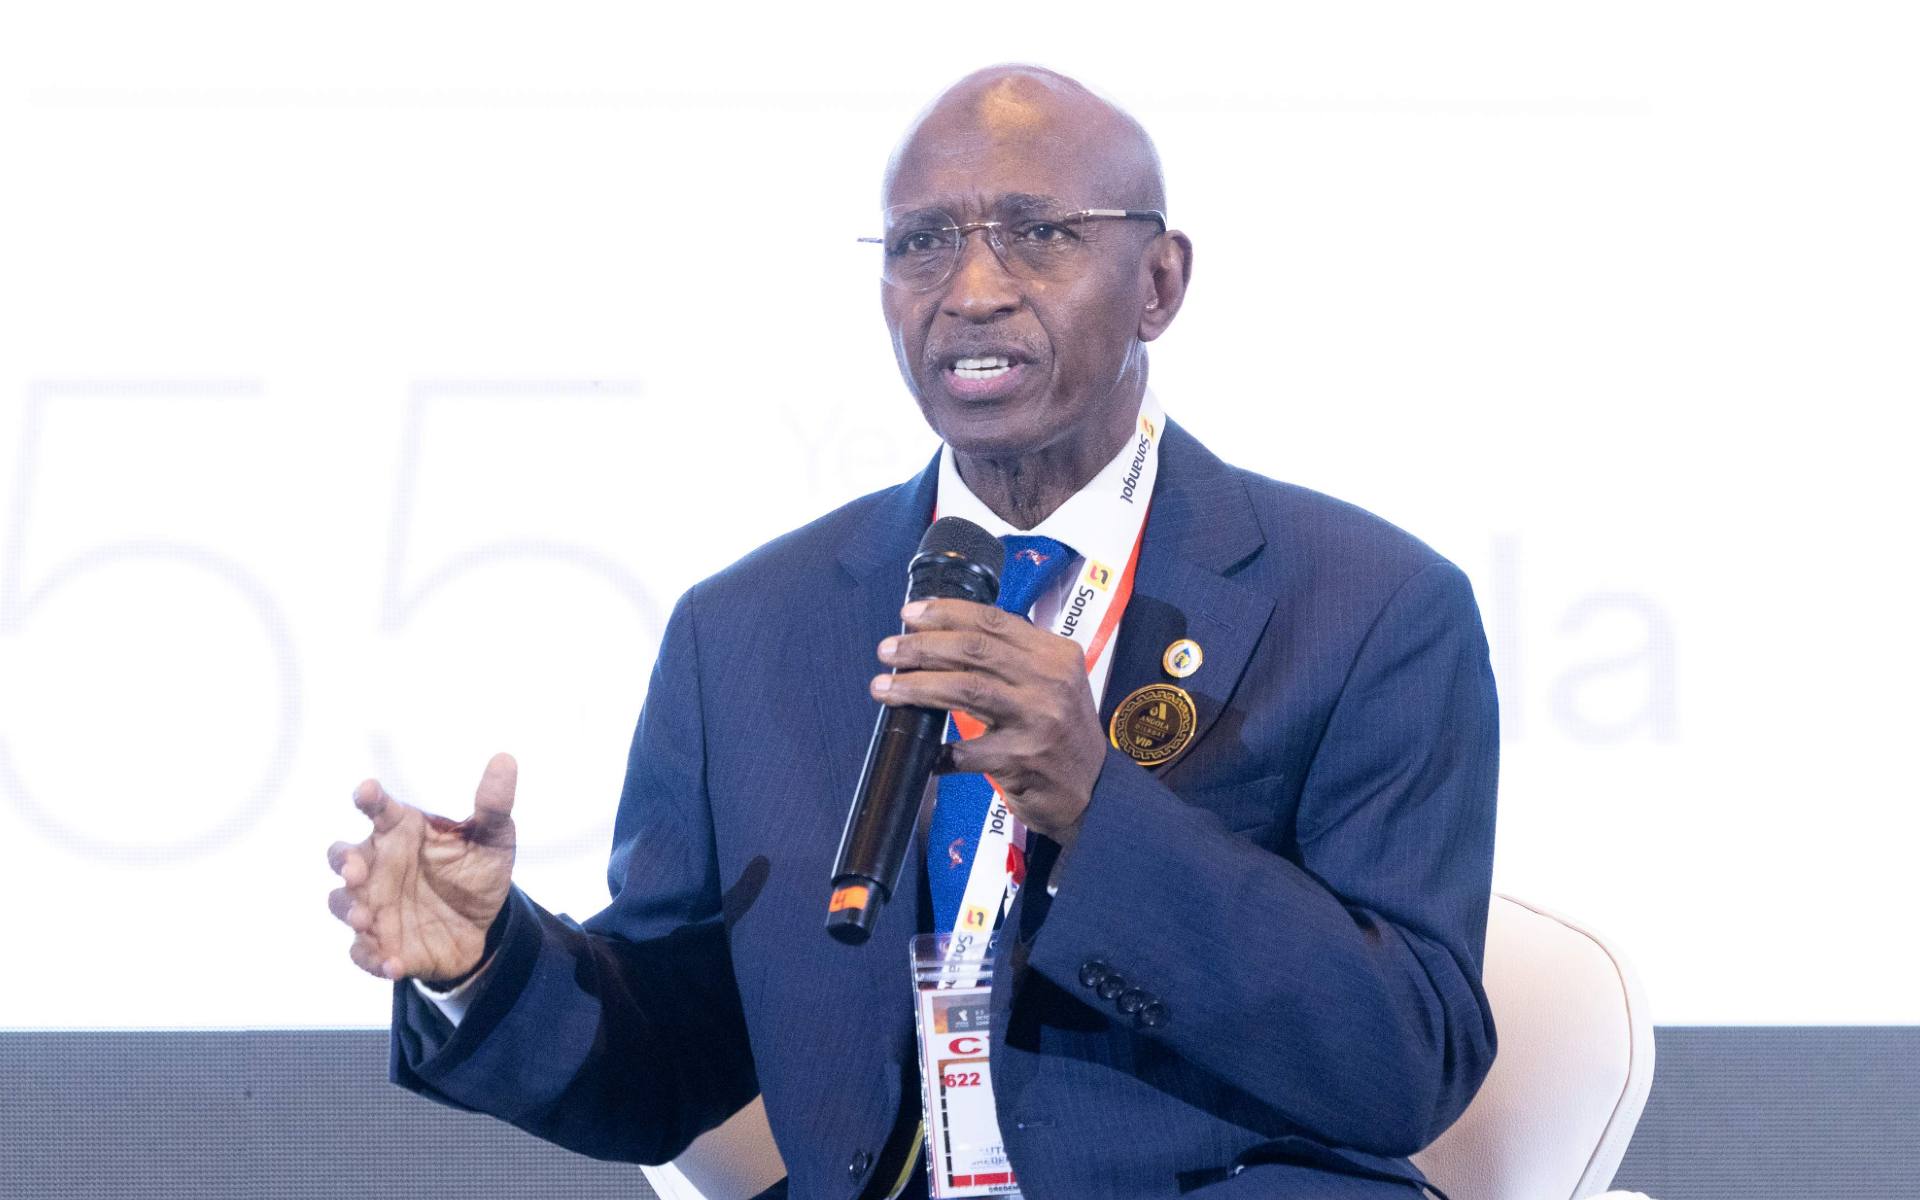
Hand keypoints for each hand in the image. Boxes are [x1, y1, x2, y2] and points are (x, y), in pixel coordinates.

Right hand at [327, 752, 517, 982]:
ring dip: (349, 910)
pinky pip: (363, 952)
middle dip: (344, 862)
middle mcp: (379, 866)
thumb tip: (505, 759)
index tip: (368, 791)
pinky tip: (393, 964)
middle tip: (355, 871)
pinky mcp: (381, 943)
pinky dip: (372, 958)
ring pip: (342, 903)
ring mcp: (375, 905)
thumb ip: (494, 805)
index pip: (378, 809)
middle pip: (344, 857)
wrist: (485, 927)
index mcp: (402, 831)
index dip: (369, 798)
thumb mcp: (494, 839)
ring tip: (364, 918)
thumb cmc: (477, 872)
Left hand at [873, 599, 1105, 843]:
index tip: (910, 615)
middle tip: (888, 650)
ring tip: (884, 687)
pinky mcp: (1021, 759)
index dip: (946, 614)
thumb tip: (945, 637)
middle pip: (973, 651)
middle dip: (922, 647)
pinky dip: (938, 752)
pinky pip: (966, 751)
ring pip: (965, 690)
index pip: (993, 621)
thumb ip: (1012, 658)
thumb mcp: (1053, 682)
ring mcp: (1037, 720)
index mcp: (1055, 654)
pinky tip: (921, 753)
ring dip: (917, 687)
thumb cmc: (1062, 732)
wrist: (1092, 790)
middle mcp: (1049, 681)